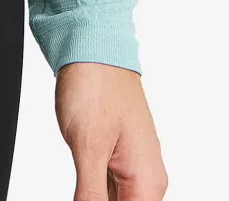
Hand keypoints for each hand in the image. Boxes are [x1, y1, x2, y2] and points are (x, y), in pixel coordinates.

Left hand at [55, 61, 166, 200]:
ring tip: (80, 178)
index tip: (85, 195)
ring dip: (95, 198)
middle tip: (80, 185)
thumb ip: (90, 196)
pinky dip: (93, 192)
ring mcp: (133, 164)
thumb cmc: (95, 85)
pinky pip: (108, 187)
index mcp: (148, 182)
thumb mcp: (88, 148)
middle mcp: (146, 177)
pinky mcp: (117, 154)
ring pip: (115, 200)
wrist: (92, 43)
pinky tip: (80, 186)